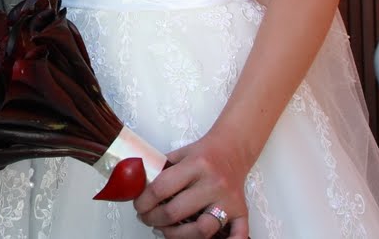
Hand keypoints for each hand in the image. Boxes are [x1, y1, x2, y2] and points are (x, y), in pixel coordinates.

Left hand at [133, 135, 251, 238]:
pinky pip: (238, 234)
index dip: (143, 201)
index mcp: (196, 164)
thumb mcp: (179, 154)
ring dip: (177, 235)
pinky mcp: (241, 211)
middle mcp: (213, 183)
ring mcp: (228, 200)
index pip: (161, 188)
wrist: (234, 148)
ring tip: (165, 230)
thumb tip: (136, 188)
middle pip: (176, 212)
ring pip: (202, 229)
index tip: (137, 206)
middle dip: (153, 219)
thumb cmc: (204, 153)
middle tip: (147, 218)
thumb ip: (160, 170)